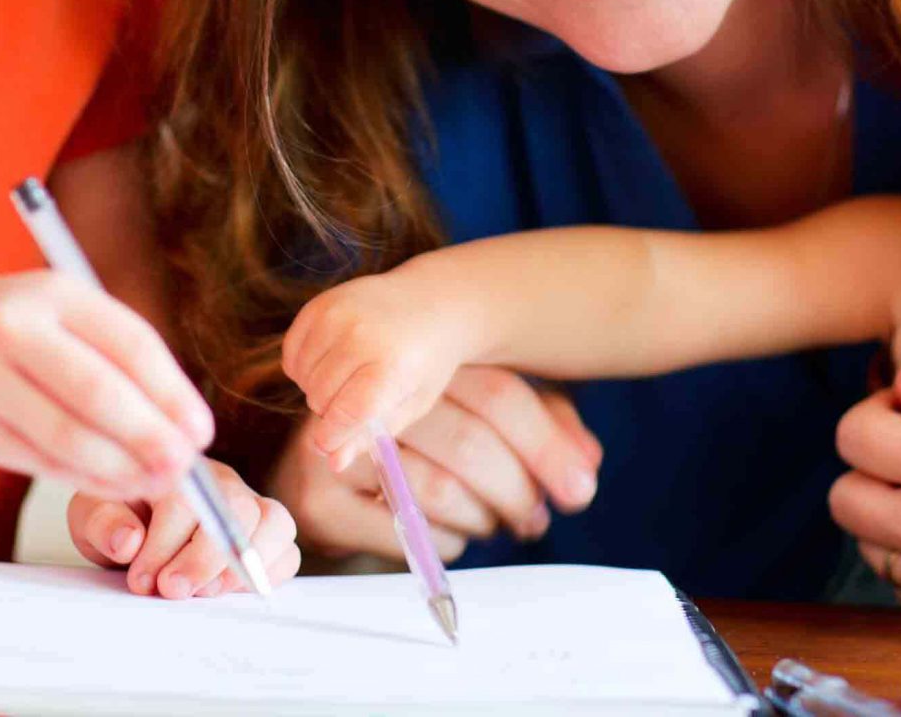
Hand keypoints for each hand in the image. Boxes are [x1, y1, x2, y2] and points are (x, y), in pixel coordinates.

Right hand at [0, 270, 213, 499]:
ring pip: (65, 436)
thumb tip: (184, 426)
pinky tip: (114, 485)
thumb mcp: (69, 315)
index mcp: (54, 292)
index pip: (129, 344)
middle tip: (184, 467)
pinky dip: (84, 479)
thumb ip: (122, 358)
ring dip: (120, 469)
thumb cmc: (23, 329)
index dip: (172, 394)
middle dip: (149, 437)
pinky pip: (38, 462)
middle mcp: (11, 329)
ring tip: (156, 483)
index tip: (201, 432)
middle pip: (96, 392)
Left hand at [67, 459, 299, 598]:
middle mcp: (223, 483)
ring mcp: (251, 507)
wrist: (133, 527)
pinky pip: (287, 553)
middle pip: (238, 509)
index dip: (164, 545)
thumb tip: (128, 540)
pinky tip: (227, 592)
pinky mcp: (267, 538)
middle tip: (171, 590)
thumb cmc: (117, 517)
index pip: (186, 500)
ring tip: (204, 594)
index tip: (141, 580)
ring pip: (275, 523)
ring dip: (241, 566)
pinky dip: (266, 576)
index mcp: (180, 470)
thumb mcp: (93, 515)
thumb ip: (104, 523)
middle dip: (203, 558)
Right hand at [270, 367, 603, 559]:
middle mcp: (374, 393)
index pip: (495, 393)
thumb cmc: (412, 439)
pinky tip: (453, 534)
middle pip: (468, 442)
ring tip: (496, 524)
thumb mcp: (476, 416)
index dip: (544, 444)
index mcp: (418, 361)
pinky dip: (446, 540)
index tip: (579, 490)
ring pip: (438, 488)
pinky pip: (403, 528)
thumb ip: (535, 429)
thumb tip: (586, 465)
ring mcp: (340, 445)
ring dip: (484, 518)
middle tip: (536, 519)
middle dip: (518, 490)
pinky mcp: (320, 497)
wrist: (314, 464)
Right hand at [283, 268, 480, 468]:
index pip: (346, 413)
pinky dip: (302, 367)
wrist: (432, 303)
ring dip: (316, 388)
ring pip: (303, 378)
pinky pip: (291, 353)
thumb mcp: (410, 404)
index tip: (328, 444)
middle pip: (319, 398)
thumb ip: (371, 434)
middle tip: (353, 399)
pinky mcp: (319, 304)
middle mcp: (362, 337)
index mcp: (392, 367)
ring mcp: (337, 316)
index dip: (331, 437)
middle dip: (330, 410)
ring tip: (345, 378)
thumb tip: (332, 462)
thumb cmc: (424, 362)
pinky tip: (328, 361)